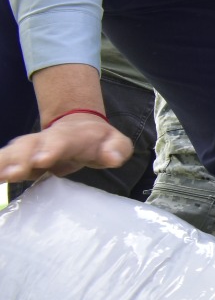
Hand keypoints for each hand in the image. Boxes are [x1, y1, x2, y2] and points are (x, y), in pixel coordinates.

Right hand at [0, 113, 131, 184]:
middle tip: (14, 173)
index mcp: (71, 137)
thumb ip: (118, 149)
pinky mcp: (22, 158)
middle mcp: (46, 140)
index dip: (52, 149)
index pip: (61, 142)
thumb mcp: (116, 143)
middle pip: (31, 146)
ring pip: (14, 152)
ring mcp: (32, 147)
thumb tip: (113, 157)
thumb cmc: (99, 141)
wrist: (80, 126)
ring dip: (4, 163)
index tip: (43, 160)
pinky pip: (5, 161)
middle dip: (21, 158)